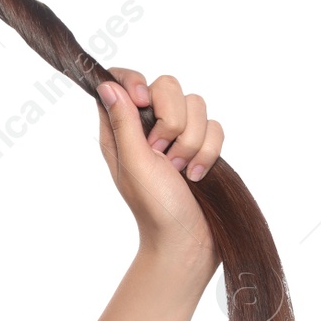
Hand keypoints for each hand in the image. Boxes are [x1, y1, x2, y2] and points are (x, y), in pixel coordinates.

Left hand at [95, 68, 222, 266]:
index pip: (122, 80)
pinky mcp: (202, 144)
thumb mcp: (133, 164)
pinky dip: (209, 152)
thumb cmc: (154, 207)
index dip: (136, 81)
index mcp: (120, 128)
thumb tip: (105, 84)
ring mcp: (177, 135)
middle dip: (172, 120)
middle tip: (162, 153)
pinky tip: (197, 175)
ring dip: (191, 142)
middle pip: (166, 85)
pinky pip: (215, 126)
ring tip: (180, 170)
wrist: (188, 240)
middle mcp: (148, 126)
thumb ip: (123, 123)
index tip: (143, 102)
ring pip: (196, 105)